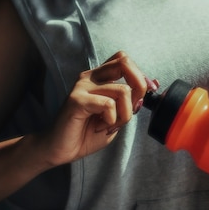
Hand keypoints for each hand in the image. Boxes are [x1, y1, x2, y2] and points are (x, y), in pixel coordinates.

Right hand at [36, 51, 154, 166]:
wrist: (60, 150)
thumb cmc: (86, 134)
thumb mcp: (116, 117)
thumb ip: (129, 102)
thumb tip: (149, 88)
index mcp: (99, 77)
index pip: (123, 60)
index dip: (139, 75)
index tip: (143, 95)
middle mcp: (90, 77)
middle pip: (125, 63)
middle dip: (139, 87)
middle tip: (130, 110)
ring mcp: (82, 86)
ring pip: (123, 91)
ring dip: (124, 114)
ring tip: (109, 125)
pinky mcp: (77, 100)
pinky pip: (108, 104)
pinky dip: (111, 120)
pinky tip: (100, 127)